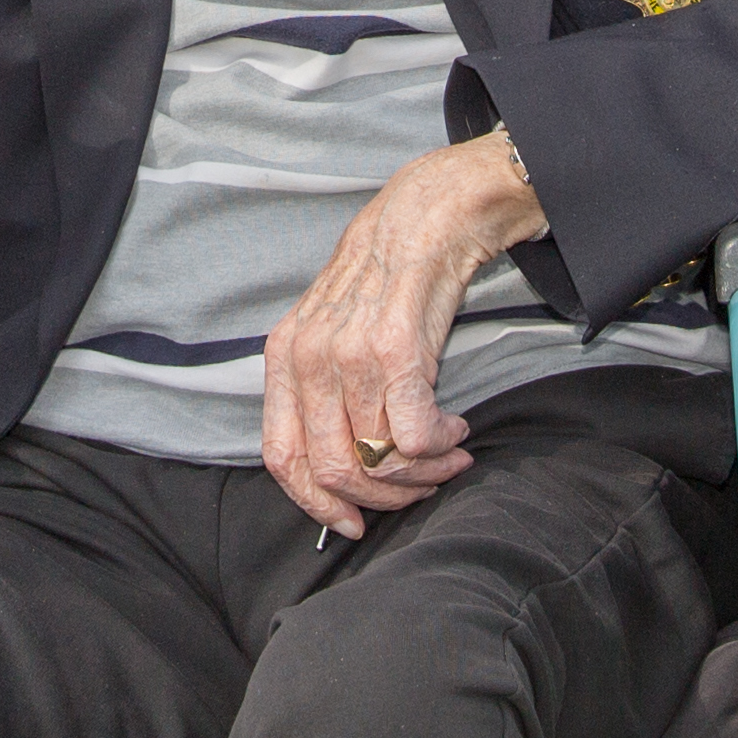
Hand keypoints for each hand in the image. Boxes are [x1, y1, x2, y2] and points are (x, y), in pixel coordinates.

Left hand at [259, 134, 543, 536]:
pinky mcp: (397, 351)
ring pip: (378, 459)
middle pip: (333, 470)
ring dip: (423, 472)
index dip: (317, 504)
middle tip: (420, 484)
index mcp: (283, 357)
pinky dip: (441, 446)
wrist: (427, 215)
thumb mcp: (329, 330)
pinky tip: (456, 428)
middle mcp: (308, 359)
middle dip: (383, 496)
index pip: (282, 458)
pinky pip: (415, 437)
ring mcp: (349, 355)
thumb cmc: (384, 276)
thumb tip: (335, 471)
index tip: (352, 522)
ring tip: (448, 453)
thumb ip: (320, 392)